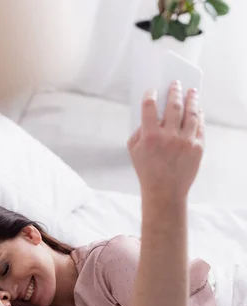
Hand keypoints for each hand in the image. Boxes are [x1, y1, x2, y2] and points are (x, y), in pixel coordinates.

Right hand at [128, 82, 204, 200]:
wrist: (165, 192)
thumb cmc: (147, 172)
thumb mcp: (134, 152)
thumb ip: (139, 131)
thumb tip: (150, 115)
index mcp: (150, 137)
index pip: (150, 107)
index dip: (151, 95)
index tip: (153, 90)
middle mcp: (169, 137)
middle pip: (174, 105)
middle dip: (175, 91)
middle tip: (175, 84)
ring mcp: (185, 141)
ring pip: (191, 112)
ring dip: (191, 99)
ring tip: (191, 91)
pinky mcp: (197, 147)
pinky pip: (200, 126)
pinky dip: (199, 115)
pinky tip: (197, 109)